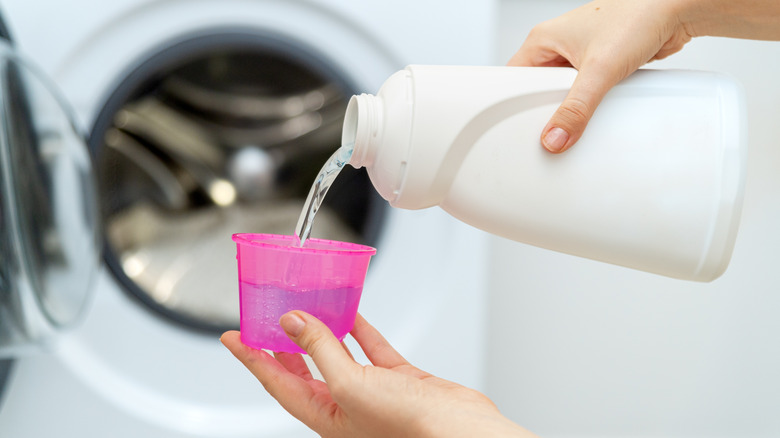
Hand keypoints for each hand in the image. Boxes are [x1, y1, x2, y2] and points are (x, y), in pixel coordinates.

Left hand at [221, 312, 536, 437]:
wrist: (456, 429)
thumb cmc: (406, 425)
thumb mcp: (349, 384)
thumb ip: (320, 350)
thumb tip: (293, 322)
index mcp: (325, 415)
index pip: (277, 381)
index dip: (252, 358)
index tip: (232, 337)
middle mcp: (344, 404)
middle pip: (303, 370)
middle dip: (282, 345)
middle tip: (265, 320)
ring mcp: (371, 391)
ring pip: (337, 354)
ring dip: (321, 330)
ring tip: (304, 307)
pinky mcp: (397, 379)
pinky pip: (370, 349)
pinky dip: (359, 329)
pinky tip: (351, 312)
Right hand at [508, 0, 692, 152]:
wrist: (677, 10)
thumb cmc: (638, 16)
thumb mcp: (600, 70)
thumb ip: (576, 109)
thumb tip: (556, 136)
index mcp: (544, 38)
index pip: (514, 78)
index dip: (514, 105)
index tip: (522, 126)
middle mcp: (558, 45)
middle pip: (537, 89)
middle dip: (546, 109)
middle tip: (553, 126)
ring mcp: (579, 54)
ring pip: (562, 92)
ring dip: (571, 106)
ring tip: (576, 116)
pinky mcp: (599, 64)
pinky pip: (584, 91)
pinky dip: (589, 103)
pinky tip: (595, 109)